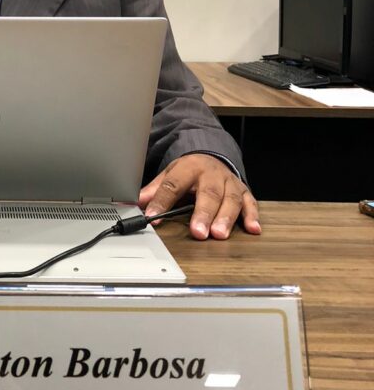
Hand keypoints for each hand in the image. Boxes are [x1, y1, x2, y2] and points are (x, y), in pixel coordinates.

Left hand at [139, 154, 260, 240]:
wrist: (213, 155)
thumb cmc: (190, 171)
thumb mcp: (169, 174)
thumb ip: (155, 190)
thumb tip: (136, 204)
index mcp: (189, 168)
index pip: (173, 184)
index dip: (162, 201)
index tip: (153, 217)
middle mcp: (212, 174)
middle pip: (208, 193)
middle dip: (203, 214)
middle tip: (198, 232)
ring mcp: (230, 182)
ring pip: (230, 199)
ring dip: (226, 218)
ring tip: (219, 234)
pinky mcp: (244, 191)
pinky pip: (250, 203)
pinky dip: (252, 216)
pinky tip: (253, 229)